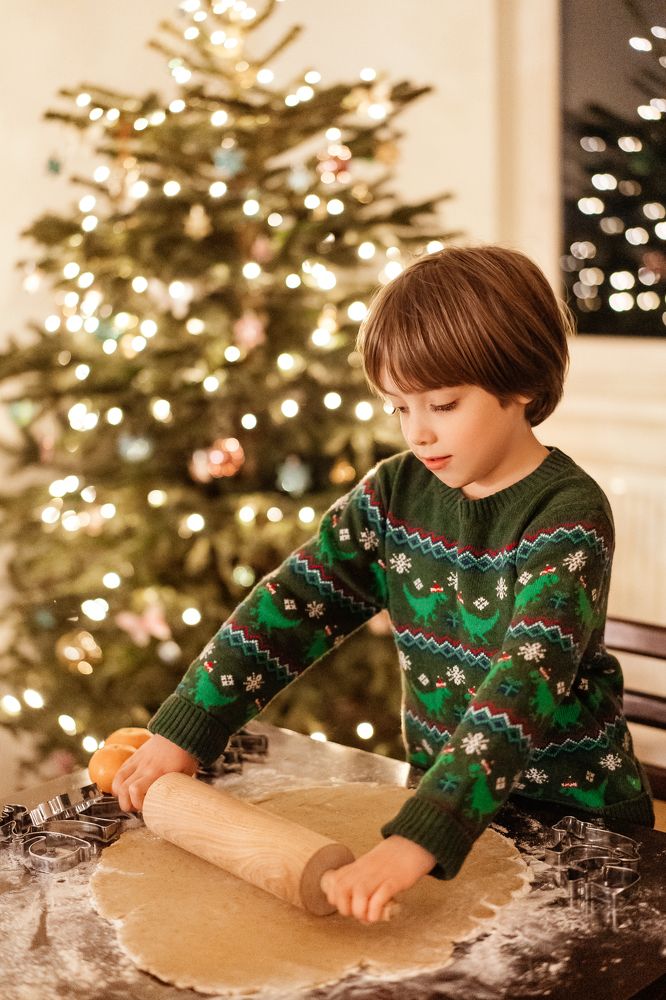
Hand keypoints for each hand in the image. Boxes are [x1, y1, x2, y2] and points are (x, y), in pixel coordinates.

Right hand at [111, 734, 198, 811]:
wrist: (180, 731)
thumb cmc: (186, 753)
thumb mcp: (186, 772)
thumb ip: (177, 786)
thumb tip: (177, 801)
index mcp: (158, 772)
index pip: (135, 790)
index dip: (136, 803)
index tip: (145, 809)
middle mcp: (145, 767)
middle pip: (123, 789)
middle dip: (125, 804)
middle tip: (135, 808)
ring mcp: (138, 760)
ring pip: (118, 780)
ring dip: (119, 794)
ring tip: (127, 800)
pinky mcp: (135, 756)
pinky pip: (121, 770)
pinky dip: (118, 782)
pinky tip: (123, 789)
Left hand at [320, 835, 434, 923]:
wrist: (413, 843)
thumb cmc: (392, 859)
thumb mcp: (370, 865)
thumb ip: (360, 881)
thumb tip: (357, 908)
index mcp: (357, 866)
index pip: (332, 882)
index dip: (334, 898)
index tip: (345, 905)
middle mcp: (365, 870)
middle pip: (341, 889)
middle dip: (345, 909)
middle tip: (357, 914)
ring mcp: (380, 874)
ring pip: (359, 894)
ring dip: (360, 912)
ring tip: (368, 917)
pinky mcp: (396, 880)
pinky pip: (381, 896)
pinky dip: (375, 910)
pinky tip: (378, 915)